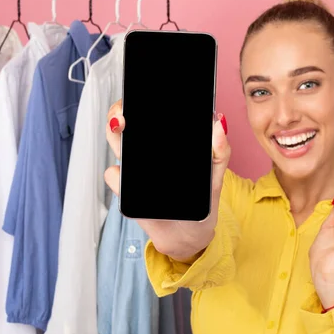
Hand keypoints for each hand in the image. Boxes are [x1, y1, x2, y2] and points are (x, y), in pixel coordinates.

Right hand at [104, 99, 231, 260]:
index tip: (142, 97)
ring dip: (113, 135)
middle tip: (125, 114)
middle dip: (119, 112)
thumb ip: (220, 151)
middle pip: (124, 124)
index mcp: (165, 144)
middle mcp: (146, 153)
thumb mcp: (215, 175)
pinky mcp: (126, 192)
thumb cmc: (201, 202)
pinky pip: (114, 177)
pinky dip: (119, 177)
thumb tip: (219, 123)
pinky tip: (130, 181)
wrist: (191, 236)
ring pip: (115, 143)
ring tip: (120, 128)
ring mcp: (134, 171)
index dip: (140, 101)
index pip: (147, 114)